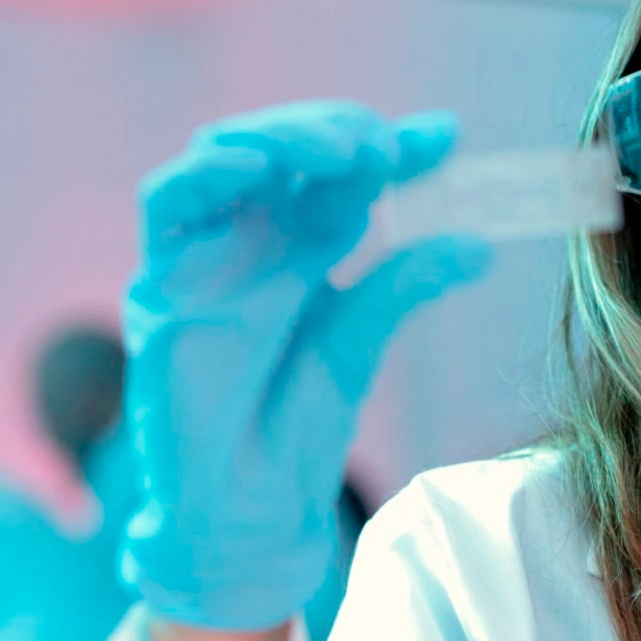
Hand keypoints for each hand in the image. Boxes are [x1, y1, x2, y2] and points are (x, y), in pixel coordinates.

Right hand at [121, 102, 486, 631]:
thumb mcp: (360, 344)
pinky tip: (257, 167)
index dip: (391, 147)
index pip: (341, 174)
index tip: (445, 136)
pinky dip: (206, 173)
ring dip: (281, 139)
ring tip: (342, 152)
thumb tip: (479, 244)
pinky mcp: (161, 285)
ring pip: (225, 158)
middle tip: (385, 146)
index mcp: (300, 249)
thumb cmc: (295, 432)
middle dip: (335, 133)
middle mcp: (249, 241)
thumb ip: (404, 285)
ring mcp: (203, 257)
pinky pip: (166, 205)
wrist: (247, 507)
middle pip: (283, 152)